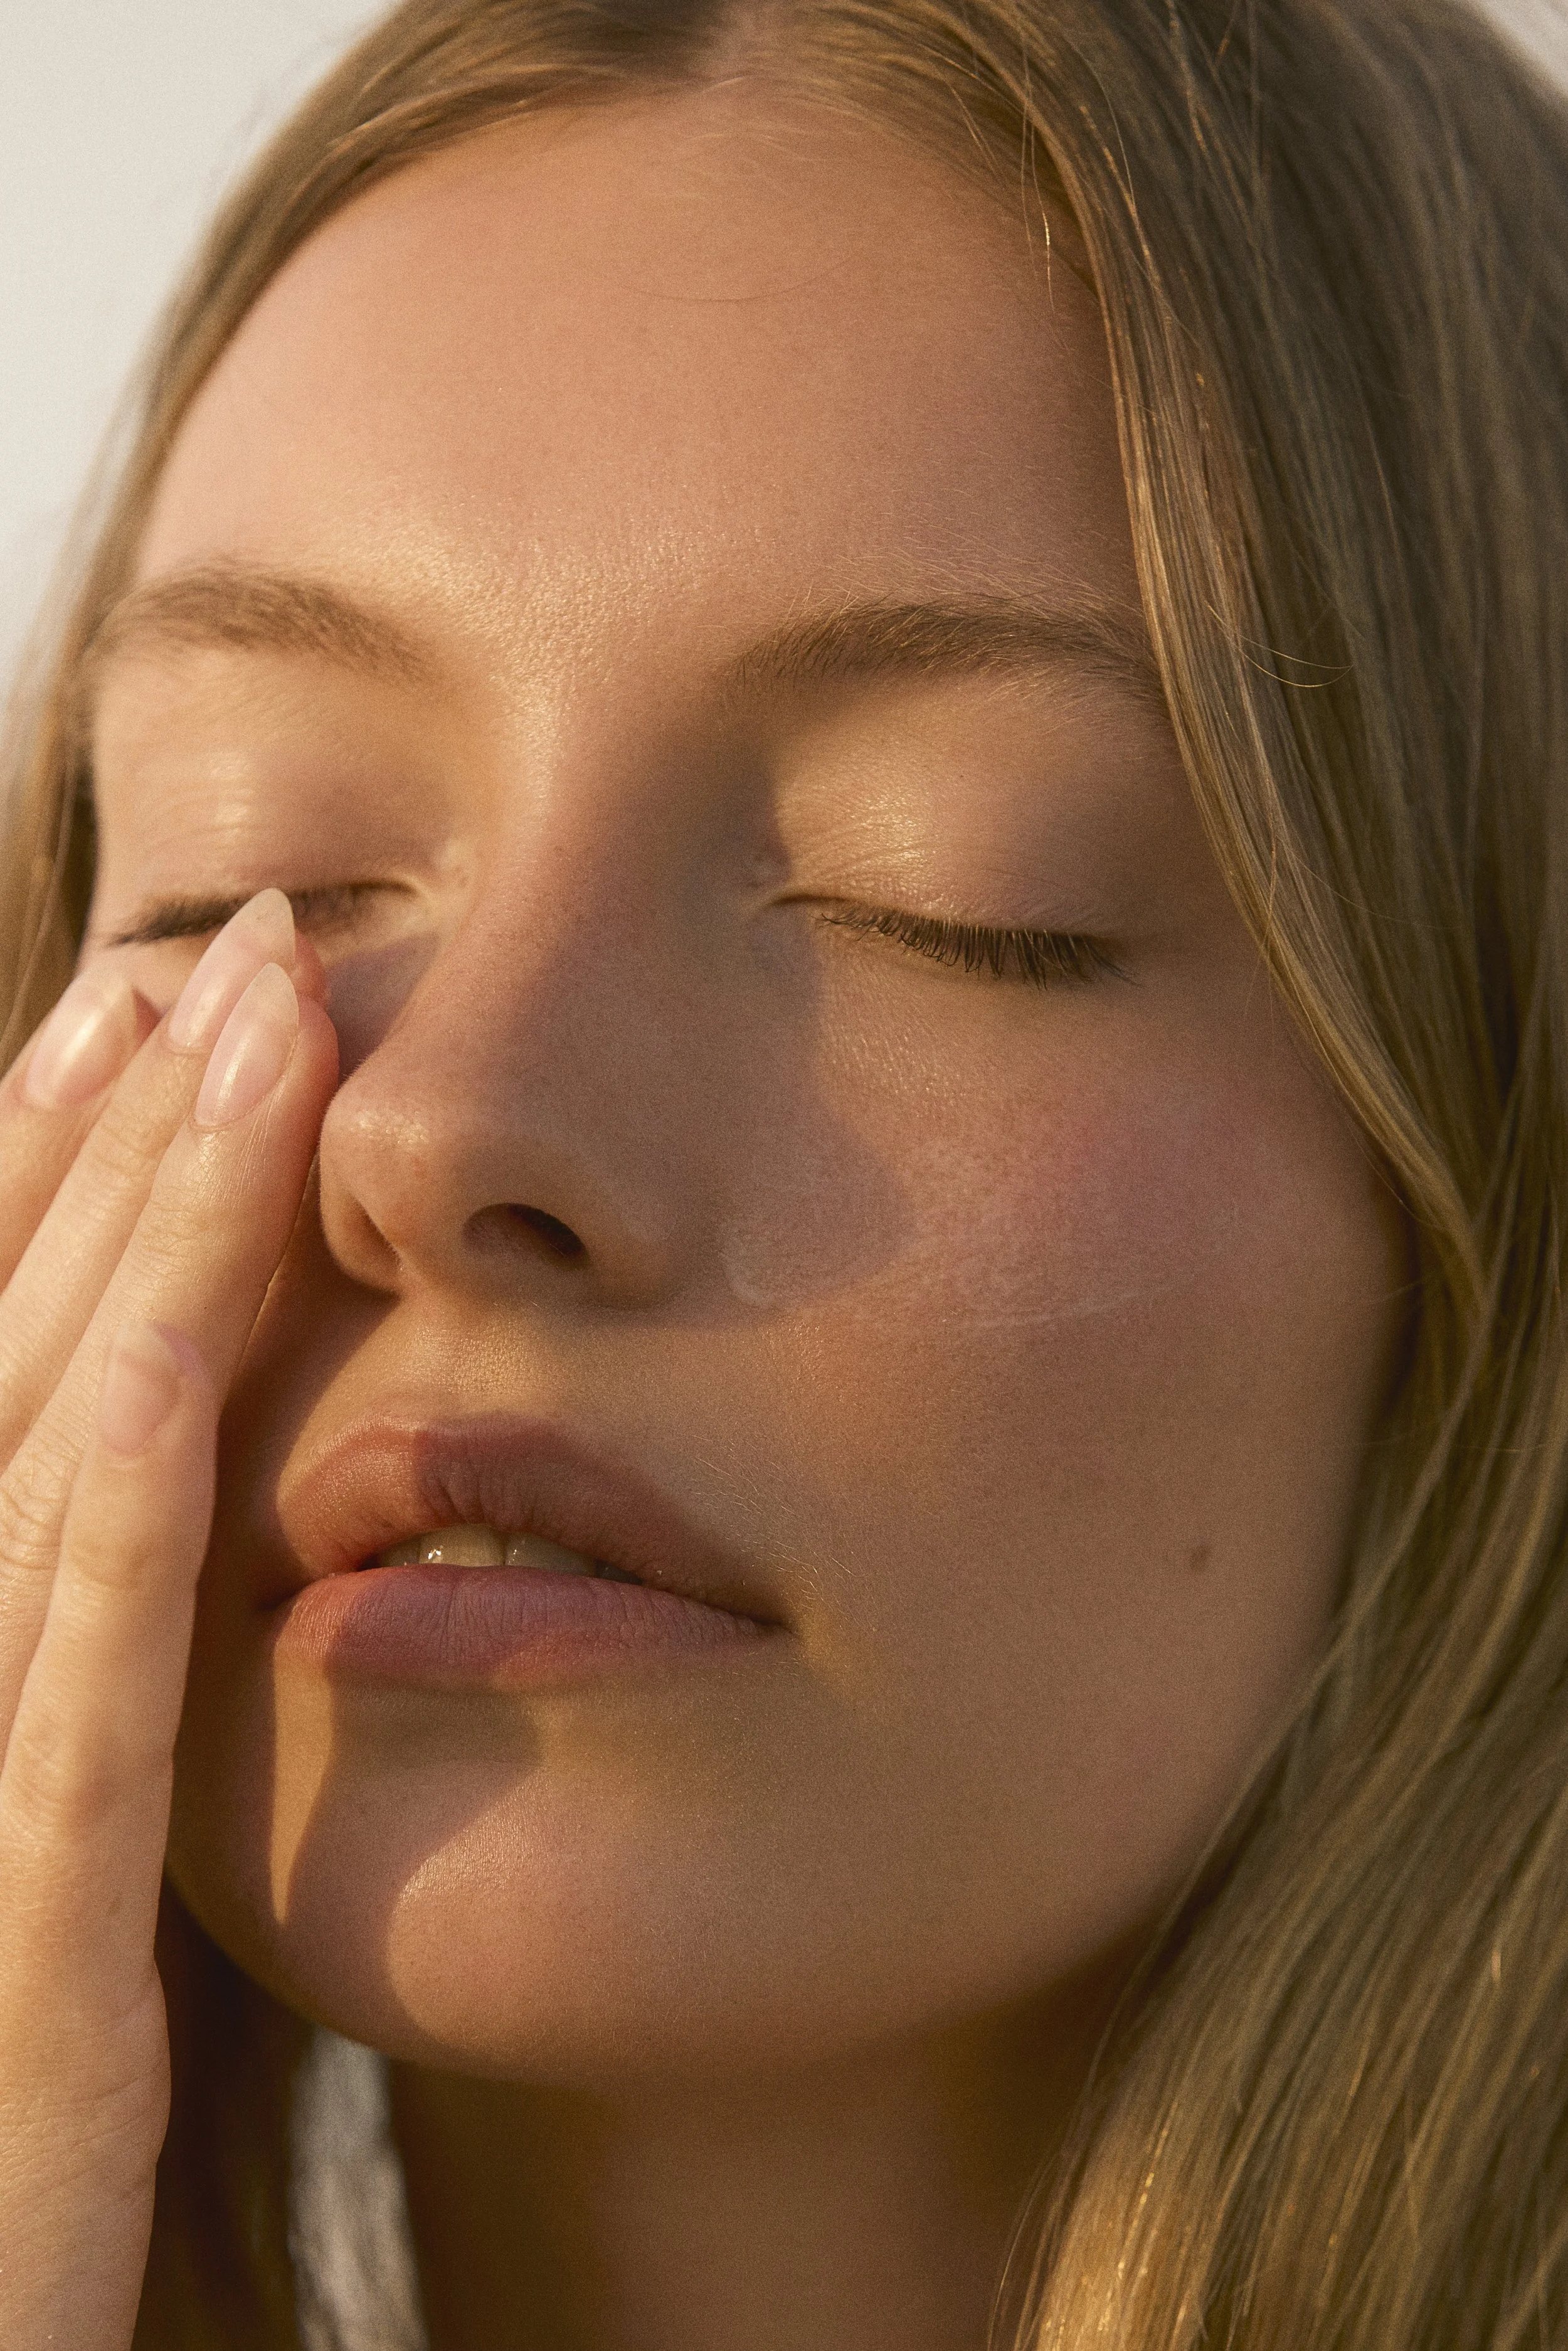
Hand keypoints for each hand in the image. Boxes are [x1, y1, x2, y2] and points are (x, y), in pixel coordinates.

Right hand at [0, 891, 337, 2349]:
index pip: (5, 1382)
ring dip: (130, 1226)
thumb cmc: (33, 2184)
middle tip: (215, 942)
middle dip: (104, 1136)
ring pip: (41, 1451)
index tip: (154, 1009)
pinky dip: (111, 1483)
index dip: (60, 1180)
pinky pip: (64, 1676)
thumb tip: (190, 1527)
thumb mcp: (81, 1894)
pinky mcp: (9, 1953)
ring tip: (230, 1019)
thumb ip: (112, 1721)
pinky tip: (184, 1331)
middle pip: (13, 1362)